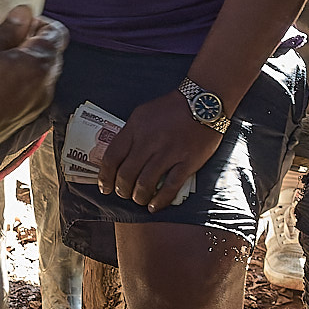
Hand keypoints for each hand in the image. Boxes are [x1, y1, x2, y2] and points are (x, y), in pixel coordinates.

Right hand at [0, 7, 67, 163]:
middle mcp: (45, 85)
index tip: (12, 25)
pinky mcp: (25, 117)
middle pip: (50, 52)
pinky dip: (16, 82)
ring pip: (39, 73)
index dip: (36, 22)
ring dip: (21, 63)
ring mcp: (37, 104)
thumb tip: (23, 14)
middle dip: (28, 42)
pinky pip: (29, 90)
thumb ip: (6, 31)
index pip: (56, 32)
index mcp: (38, 63)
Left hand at [100, 89, 224, 211]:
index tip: (104, 187)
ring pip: (145, 183)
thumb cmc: (171, 108)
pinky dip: (160, 200)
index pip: (112, 157)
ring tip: (139, 200)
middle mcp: (149, 141)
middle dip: (122, 190)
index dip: (105, 176)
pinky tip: (154, 206)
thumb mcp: (143, 114)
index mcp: (135, 128)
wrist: (203, 102)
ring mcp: (169, 152)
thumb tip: (117, 158)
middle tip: (123, 195)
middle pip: (127, 174)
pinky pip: (170, 186)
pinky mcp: (187, 161)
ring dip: (138, 197)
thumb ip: (130, 134)